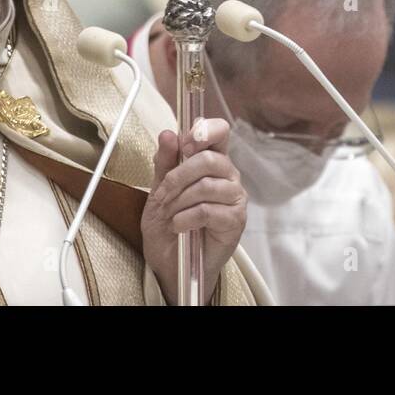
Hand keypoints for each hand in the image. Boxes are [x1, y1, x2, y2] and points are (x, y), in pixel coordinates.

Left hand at [141, 118, 246, 304]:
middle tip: (163, 194)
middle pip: (209, 159)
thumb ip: (164, 162)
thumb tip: (168, 133)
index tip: (186, 143)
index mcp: (212, 160)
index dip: (204, 131)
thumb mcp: (158, 190)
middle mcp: (228, 174)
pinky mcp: (236, 220)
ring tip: (170, 215)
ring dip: (179, 201)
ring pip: (206, 186)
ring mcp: (235, 197)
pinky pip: (207, 210)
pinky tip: (179, 226)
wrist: (171, 263)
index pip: (220, 131)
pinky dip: (185, 218)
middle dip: (178, 176)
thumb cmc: (168, 224)